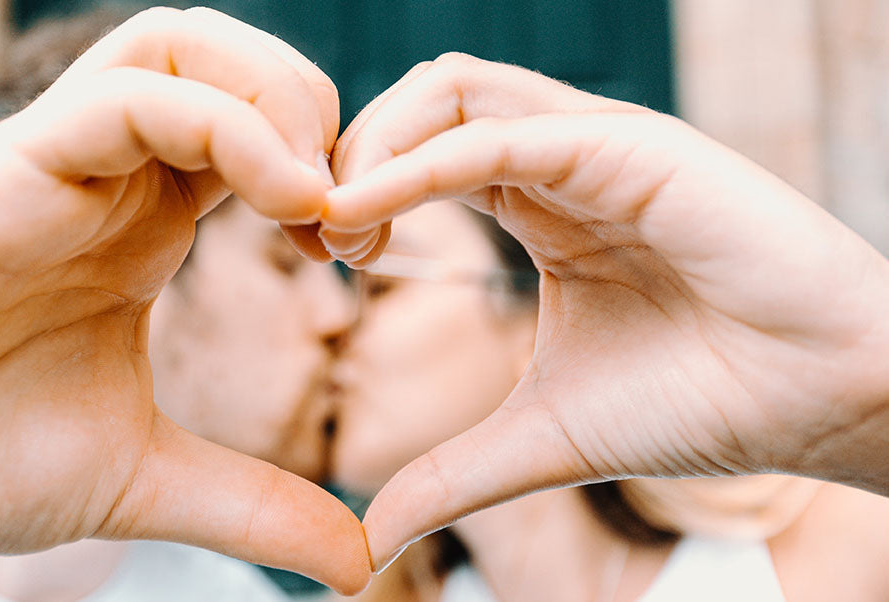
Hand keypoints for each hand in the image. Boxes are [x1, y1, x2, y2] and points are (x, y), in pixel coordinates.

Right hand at [0, 8, 367, 593]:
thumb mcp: (144, 481)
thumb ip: (254, 508)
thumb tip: (360, 564)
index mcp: (144, 228)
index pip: (259, 137)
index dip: (336, 177)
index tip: (366, 255)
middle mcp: (108, 180)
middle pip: (234, 64)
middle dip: (321, 117)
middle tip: (353, 218)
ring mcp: (61, 163)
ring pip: (185, 46)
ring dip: (281, 101)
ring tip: (317, 198)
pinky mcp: (10, 165)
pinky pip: (132, 96)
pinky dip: (229, 126)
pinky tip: (282, 198)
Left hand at [322, 53, 888, 570]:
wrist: (821, 402)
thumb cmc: (701, 402)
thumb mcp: (543, 436)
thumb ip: (454, 472)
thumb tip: (374, 539)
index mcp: (542, 202)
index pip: (418, 154)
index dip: (354, 192)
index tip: (321, 259)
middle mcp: (562, 158)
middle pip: (419, 106)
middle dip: (349, 159)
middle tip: (322, 243)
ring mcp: (597, 143)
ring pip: (450, 91)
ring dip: (373, 147)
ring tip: (342, 229)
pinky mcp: (633, 147)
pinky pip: (501, 132)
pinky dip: (419, 164)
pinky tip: (365, 215)